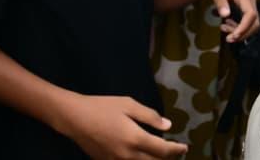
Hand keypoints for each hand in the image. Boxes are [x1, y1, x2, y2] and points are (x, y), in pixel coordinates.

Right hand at [56, 93, 186, 159]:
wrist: (74, 118)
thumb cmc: (102, 107)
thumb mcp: (128, 105)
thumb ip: (149, 116)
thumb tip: (167, 125)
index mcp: (136, 139)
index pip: (163, 151)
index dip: (177, 150)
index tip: (184, 148)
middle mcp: (128, 156)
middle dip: (167, 159)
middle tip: (175, 152)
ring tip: (160, 155)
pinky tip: (140, 155)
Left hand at [203, 0, 259, 42]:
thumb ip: (220, 2)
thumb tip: (225, 15)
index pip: (250, 14)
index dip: (244, 27)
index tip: (233, 36)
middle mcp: (250, 1)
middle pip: (255, 22)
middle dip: (243, 33)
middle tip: (228, 39)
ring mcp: (250, 5)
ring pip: (252, 24)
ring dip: (240, 31)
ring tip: (222, 27)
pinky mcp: (247, 8)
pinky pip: (247, 22)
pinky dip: (238, 27)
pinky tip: (225, 24)